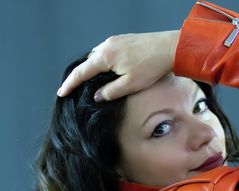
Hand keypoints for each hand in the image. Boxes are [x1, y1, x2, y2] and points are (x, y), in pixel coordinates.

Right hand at [56, 30, 179, 100]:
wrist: (170, 48)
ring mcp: (115, 40)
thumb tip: (97, 96)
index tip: (61, 92)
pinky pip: (107, 51)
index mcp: (105, 57)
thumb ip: (111, 91)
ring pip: (97, 56)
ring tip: (89, 80)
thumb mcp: (131, 85)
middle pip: (87, 63)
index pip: (81, 73)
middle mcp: (107, 45)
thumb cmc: (152, 66)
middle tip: (73, 87)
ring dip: (92, 67)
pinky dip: (103, 60)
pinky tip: (108, 68)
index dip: (70, 84)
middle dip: (79, 75)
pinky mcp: (124, 39)